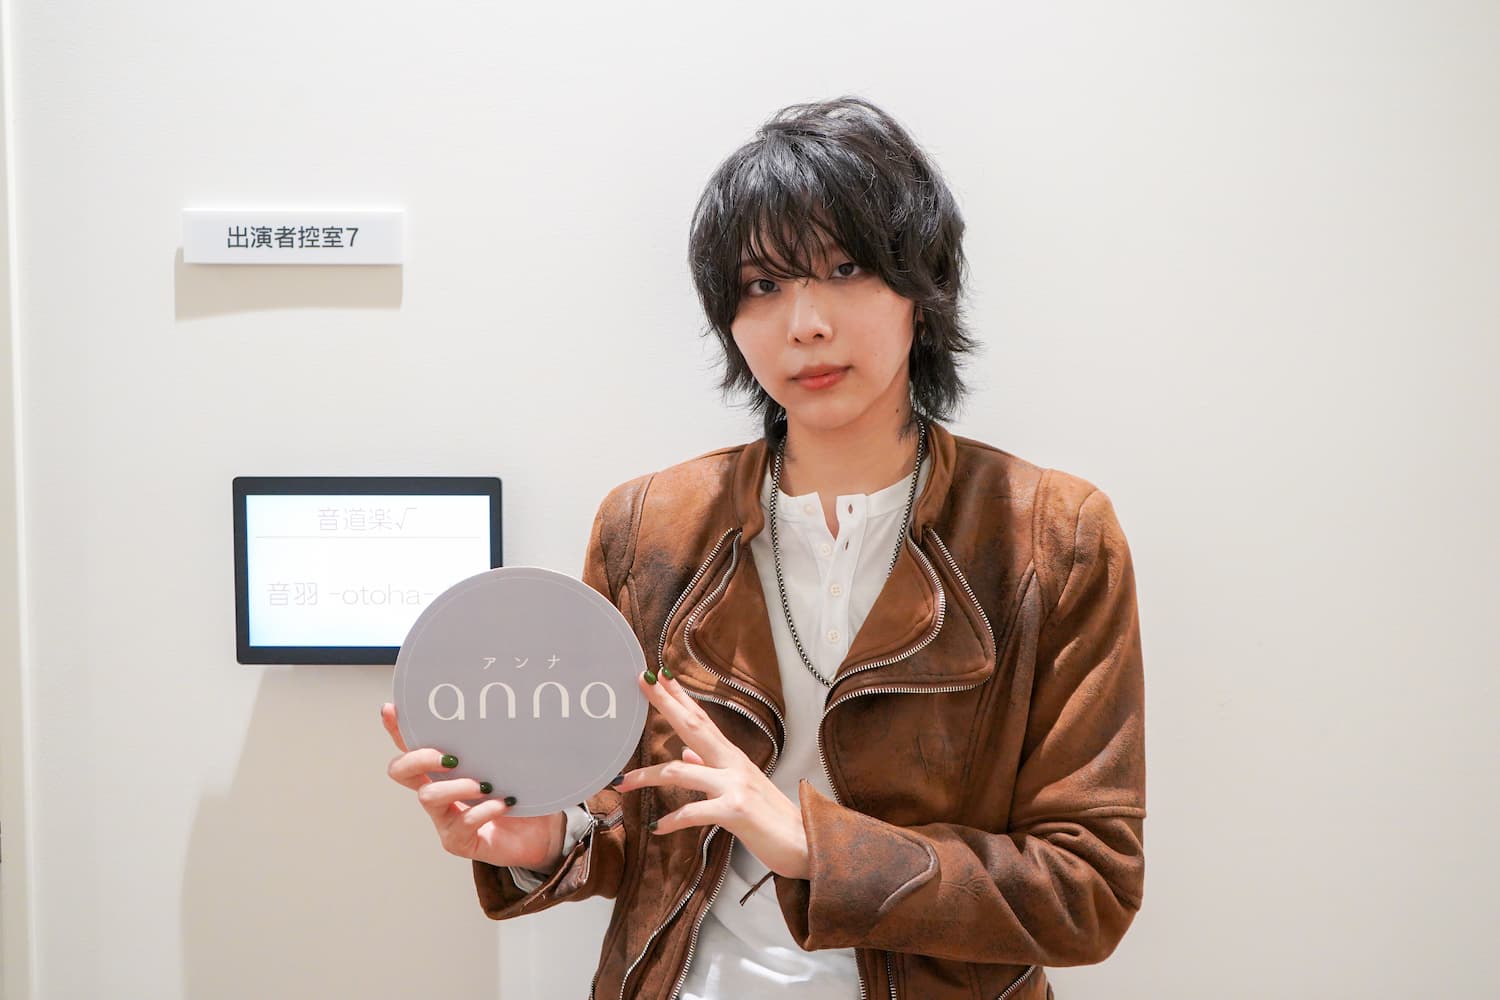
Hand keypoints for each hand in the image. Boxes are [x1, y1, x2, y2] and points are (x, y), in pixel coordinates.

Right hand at [381, 702, 566, 871]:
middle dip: (418, 758)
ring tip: (486, 785)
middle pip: (402, 772)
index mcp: (444, 771)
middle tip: (450, 758)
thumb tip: (505, 709)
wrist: (540, 832)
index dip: (397, 730)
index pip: (412, 747)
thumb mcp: (508, 761)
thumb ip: (498, 741)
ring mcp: (446, 820)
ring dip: (457, 786)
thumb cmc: (520, 792)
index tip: (391, 710)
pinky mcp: (460, 841)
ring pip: (428, 798)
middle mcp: (438, 794)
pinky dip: (484, 810)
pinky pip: (463, 824)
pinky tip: (504, 803)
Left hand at [618, 671, 809, 879]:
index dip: (680, 697)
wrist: (807, 842)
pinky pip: (693, 812)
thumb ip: (711, 769)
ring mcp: (734, 785)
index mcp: (732, 758)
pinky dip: (671, 821)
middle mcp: (733, 764)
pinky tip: (657, 827)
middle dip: (666, 704)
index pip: (701, 719)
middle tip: (643, 683)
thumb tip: (685, 752)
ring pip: (681, 771)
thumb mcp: (740, 788)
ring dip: (648, 775)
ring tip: (623, 782)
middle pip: (693, 726)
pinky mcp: (735, 810)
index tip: (658, 676)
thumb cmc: (772, 819)